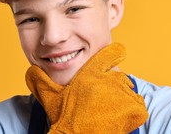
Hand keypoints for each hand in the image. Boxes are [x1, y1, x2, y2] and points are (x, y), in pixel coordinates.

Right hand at [25, 43, 147, 132]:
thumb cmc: (65, 119)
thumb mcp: (50, 98)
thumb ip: (40, 81)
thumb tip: (31, 69)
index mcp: (91, 73)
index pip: (110, 53)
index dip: (114, 52)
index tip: (117, 52)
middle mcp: (108, 79)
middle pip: (118, 75)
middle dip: (113, 85)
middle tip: (102, 100)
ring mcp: (122, 93)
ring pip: (127, 90)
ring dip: (121, 98)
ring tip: (109, 110)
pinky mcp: (133, 108)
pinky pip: (138, 105)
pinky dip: (132, 111)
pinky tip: (120, 118)